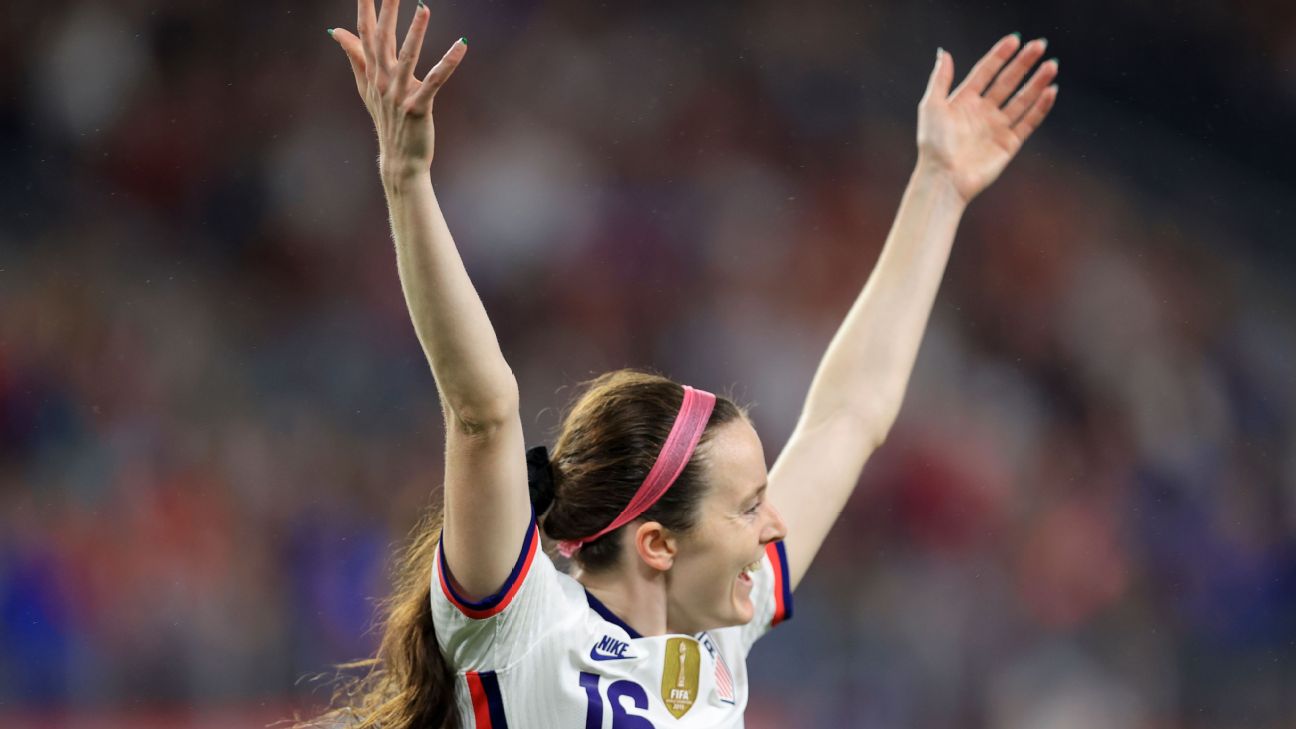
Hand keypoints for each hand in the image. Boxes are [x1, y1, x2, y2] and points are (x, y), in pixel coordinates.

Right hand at [329, 0, 465, 181]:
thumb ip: (355, 56)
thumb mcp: (367, 87)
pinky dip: (448, 63)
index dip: (365, 8)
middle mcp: (383, 80)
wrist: (399, 158)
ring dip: (415, 32)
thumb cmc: (387, 119)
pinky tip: (462, 45)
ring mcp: (399, 94)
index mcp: (373, 72)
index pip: (366, 33)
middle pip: (383, 40)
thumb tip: (336, 31)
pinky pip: (435, 81)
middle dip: (387, 12)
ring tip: (423, 7)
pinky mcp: (417, 107)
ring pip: (407, 57)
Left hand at [917, 34, 1057, 202]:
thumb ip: (940, 79)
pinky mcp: (1009, 144)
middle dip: (1023, 64)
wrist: (944, 177)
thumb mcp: (931, 106)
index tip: (1015, 39)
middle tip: (1040, 45)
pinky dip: (1040, 108)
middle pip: (1007, 82)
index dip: (1000, 55)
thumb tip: (944, 53)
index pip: (986, 72)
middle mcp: (982, 112)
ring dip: (1037, 82)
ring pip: (1022, 99)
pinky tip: (1050, 91)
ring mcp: (997, 127)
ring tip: (1051, 65)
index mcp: (964, 101)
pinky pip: (1028, 122)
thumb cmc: (933, 144)